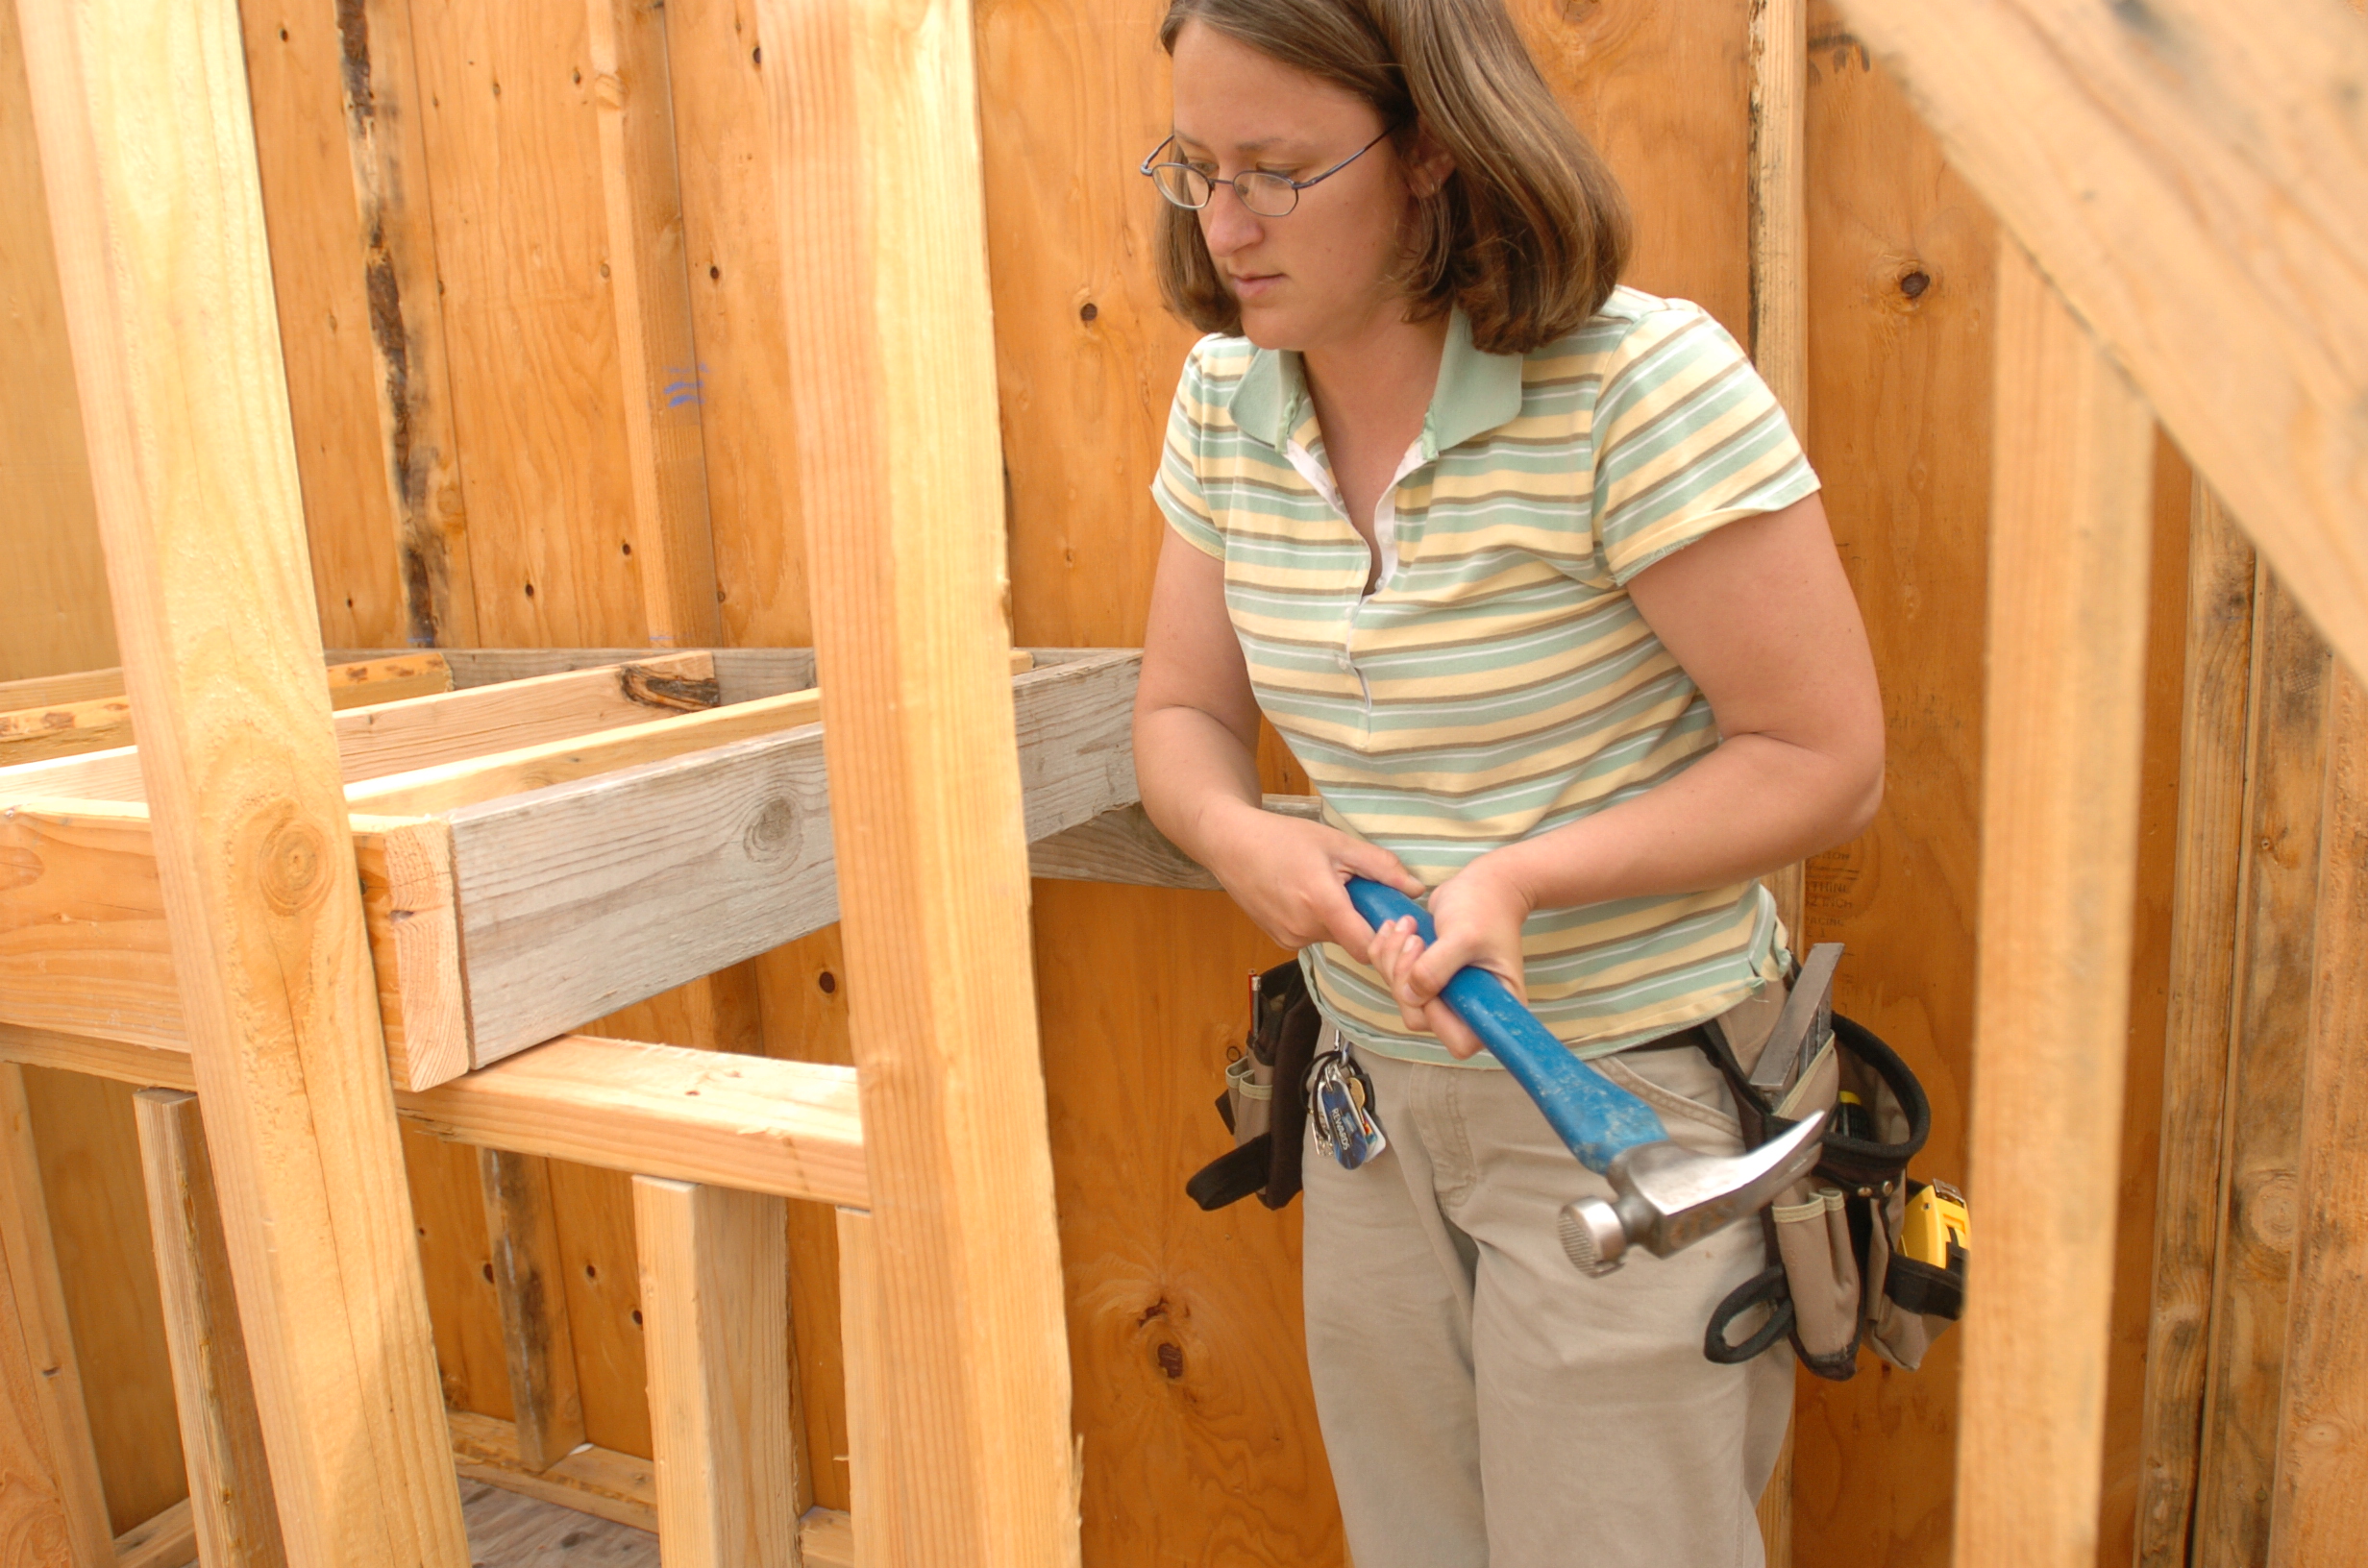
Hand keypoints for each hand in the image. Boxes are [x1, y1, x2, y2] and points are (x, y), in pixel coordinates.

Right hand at [1202, 801, 1427, 955]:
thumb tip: (1415, 889)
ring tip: (1326, 886)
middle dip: (1361, 919)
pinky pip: (1313, 936)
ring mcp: (1289, 938)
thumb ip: (1380, 866)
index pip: (1368, 947)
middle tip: (1356, 888)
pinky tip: (1304, 894)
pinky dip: (1319, 921)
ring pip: (1333, 938)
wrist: (1231, 845)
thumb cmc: (1283, 838)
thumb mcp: (1337, 843)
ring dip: (1339, 919)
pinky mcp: (1279, 940)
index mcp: (1322, 903)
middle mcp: (1304, 929)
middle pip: (1352, 941)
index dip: (1385, 937)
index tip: (1391, 916)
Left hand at [1365, 858, 1534, 1059]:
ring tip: (1407, 926)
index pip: (1460, 1041)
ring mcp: (1445, 993)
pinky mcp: (1425, 977)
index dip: (1437, 1015)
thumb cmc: (1484, 907)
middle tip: (1415, 939)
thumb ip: (1436, 968)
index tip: (1433, 976)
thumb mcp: (1463, 935)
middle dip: (1406, 977)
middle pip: (1420, 1018)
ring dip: (1393, 961)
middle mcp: (1469, 1007)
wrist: (1484, 884)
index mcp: (1493, 1006)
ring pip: (1402, 996)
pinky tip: (1395, 928)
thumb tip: (1411, 996)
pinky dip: (1386, 954)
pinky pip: (1394, 978)